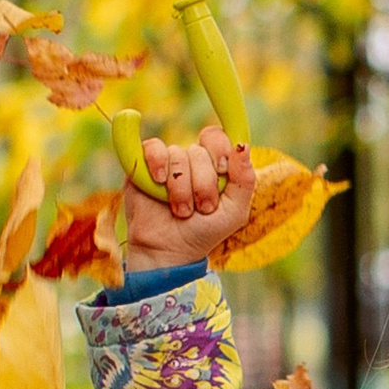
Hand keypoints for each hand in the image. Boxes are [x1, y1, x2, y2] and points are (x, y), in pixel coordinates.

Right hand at [127, 126, 255, 268]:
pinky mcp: (143, 165)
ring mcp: (168, 161)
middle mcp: (191, 159)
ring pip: (177, 155)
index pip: (219, 138)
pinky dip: (158, 163)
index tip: (222, 170)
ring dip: (181, 188)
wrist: (169, 250)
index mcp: (215, 165)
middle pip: (199, 151)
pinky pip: (153, 148)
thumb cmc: (204, 231)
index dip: (220, 150)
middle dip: (203, 183)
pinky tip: (159, 182)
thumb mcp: (234, 211)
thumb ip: (245, 180)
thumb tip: (243, 146)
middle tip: (202, 207)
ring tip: (181, 210)